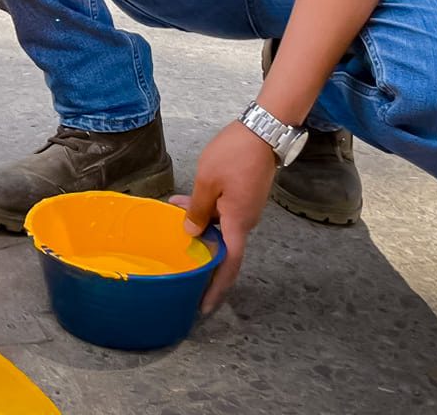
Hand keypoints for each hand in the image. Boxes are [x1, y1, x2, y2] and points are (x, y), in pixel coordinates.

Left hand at [171, 121, 277, 312]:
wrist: (265, 130)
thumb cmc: (235, 154)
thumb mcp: (206, 181)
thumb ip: (197, 209)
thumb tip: (190, 232)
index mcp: (238, 223)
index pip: (228, 265)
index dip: (216, 288)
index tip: (203, 307)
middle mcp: (246, 220)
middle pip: (223, 247)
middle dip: (200, 253)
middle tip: (176, 260)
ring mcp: (247, 208)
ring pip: (220, 226)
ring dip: (198, 226)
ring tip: (171, 216)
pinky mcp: (246, 195)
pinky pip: (223, 212)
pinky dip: (205, 212)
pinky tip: (184, 200)